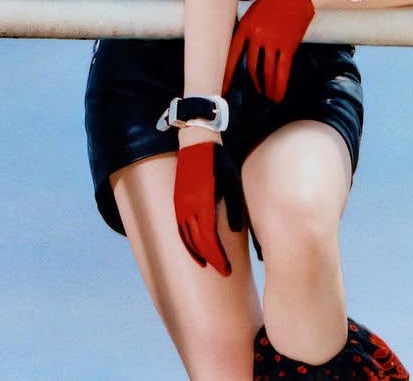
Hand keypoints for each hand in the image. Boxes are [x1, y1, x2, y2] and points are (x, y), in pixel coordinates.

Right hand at [173, 138, 244, 275]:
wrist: (197, 142)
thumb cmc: (218, 161)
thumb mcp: (232, 182)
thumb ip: (234, 208)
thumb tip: (234, 231)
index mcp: (204, 203)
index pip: (209, 239)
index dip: (217, 257)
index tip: (226, 269)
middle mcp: (188, 206)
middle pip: (197, 241)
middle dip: (210, 259)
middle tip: (222, 270)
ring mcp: (180, 203)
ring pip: (186, 236)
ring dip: (196, 252)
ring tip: (207, 263)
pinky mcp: (177, 199)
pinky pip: (180, 227)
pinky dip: (186, 241)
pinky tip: (193, 246)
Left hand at [223, 0, 314, 101]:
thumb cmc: (275, 2)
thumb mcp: (254, 12)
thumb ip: (247, 30)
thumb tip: (243, 51)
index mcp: (245, 26)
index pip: (233, 54)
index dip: (228, 73)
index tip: (223, 87)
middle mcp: (257, 35)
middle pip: (251, 66)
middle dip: (254, 83)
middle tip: (256, 92)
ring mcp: (273, 41)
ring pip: (267, 71)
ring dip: (267, 87)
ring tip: (269, 96)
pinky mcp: (288, 46)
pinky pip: (282, 70)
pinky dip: (280, 85)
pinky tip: (279, 94)